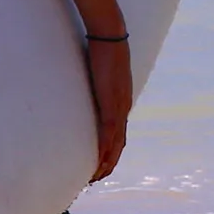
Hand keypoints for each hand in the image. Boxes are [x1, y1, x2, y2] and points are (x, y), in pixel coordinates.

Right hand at [85, 34, 133, 179]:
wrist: (110, 36)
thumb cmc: (103, 50)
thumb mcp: (102, 73)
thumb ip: (98, 84)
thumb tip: (90, 87)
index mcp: (121, 101)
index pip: (118, 133)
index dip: (111, 150)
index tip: (103, 164)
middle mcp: (123, 106)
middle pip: (119, 143)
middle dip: (109, 162)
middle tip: (97, 178)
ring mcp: (119, 105)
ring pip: (115, 142)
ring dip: (106, 160)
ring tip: (96, 176)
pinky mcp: (111, 102)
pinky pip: (108, 131)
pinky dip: (104, 147)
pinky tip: (99, 159)